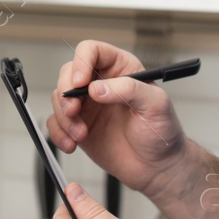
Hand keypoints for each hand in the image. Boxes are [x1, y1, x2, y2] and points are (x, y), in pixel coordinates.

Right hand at [46, 40, 191, 202]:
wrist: (157, 167)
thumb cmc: (162, 132)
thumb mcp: (155, 105)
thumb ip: (129, 90)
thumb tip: (96, 88)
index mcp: (121, 69)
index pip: (93, 51)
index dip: (81, 62)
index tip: (80, 83)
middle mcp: (102, 83)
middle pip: (68, 72)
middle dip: (66, 92)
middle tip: (73, 111)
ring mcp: (88, 105)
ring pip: (59, 98)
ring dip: (64, 118)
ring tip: (81, 135)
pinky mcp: (78, 125)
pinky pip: (56, 123)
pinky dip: (58, 134)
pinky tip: (72, 145)